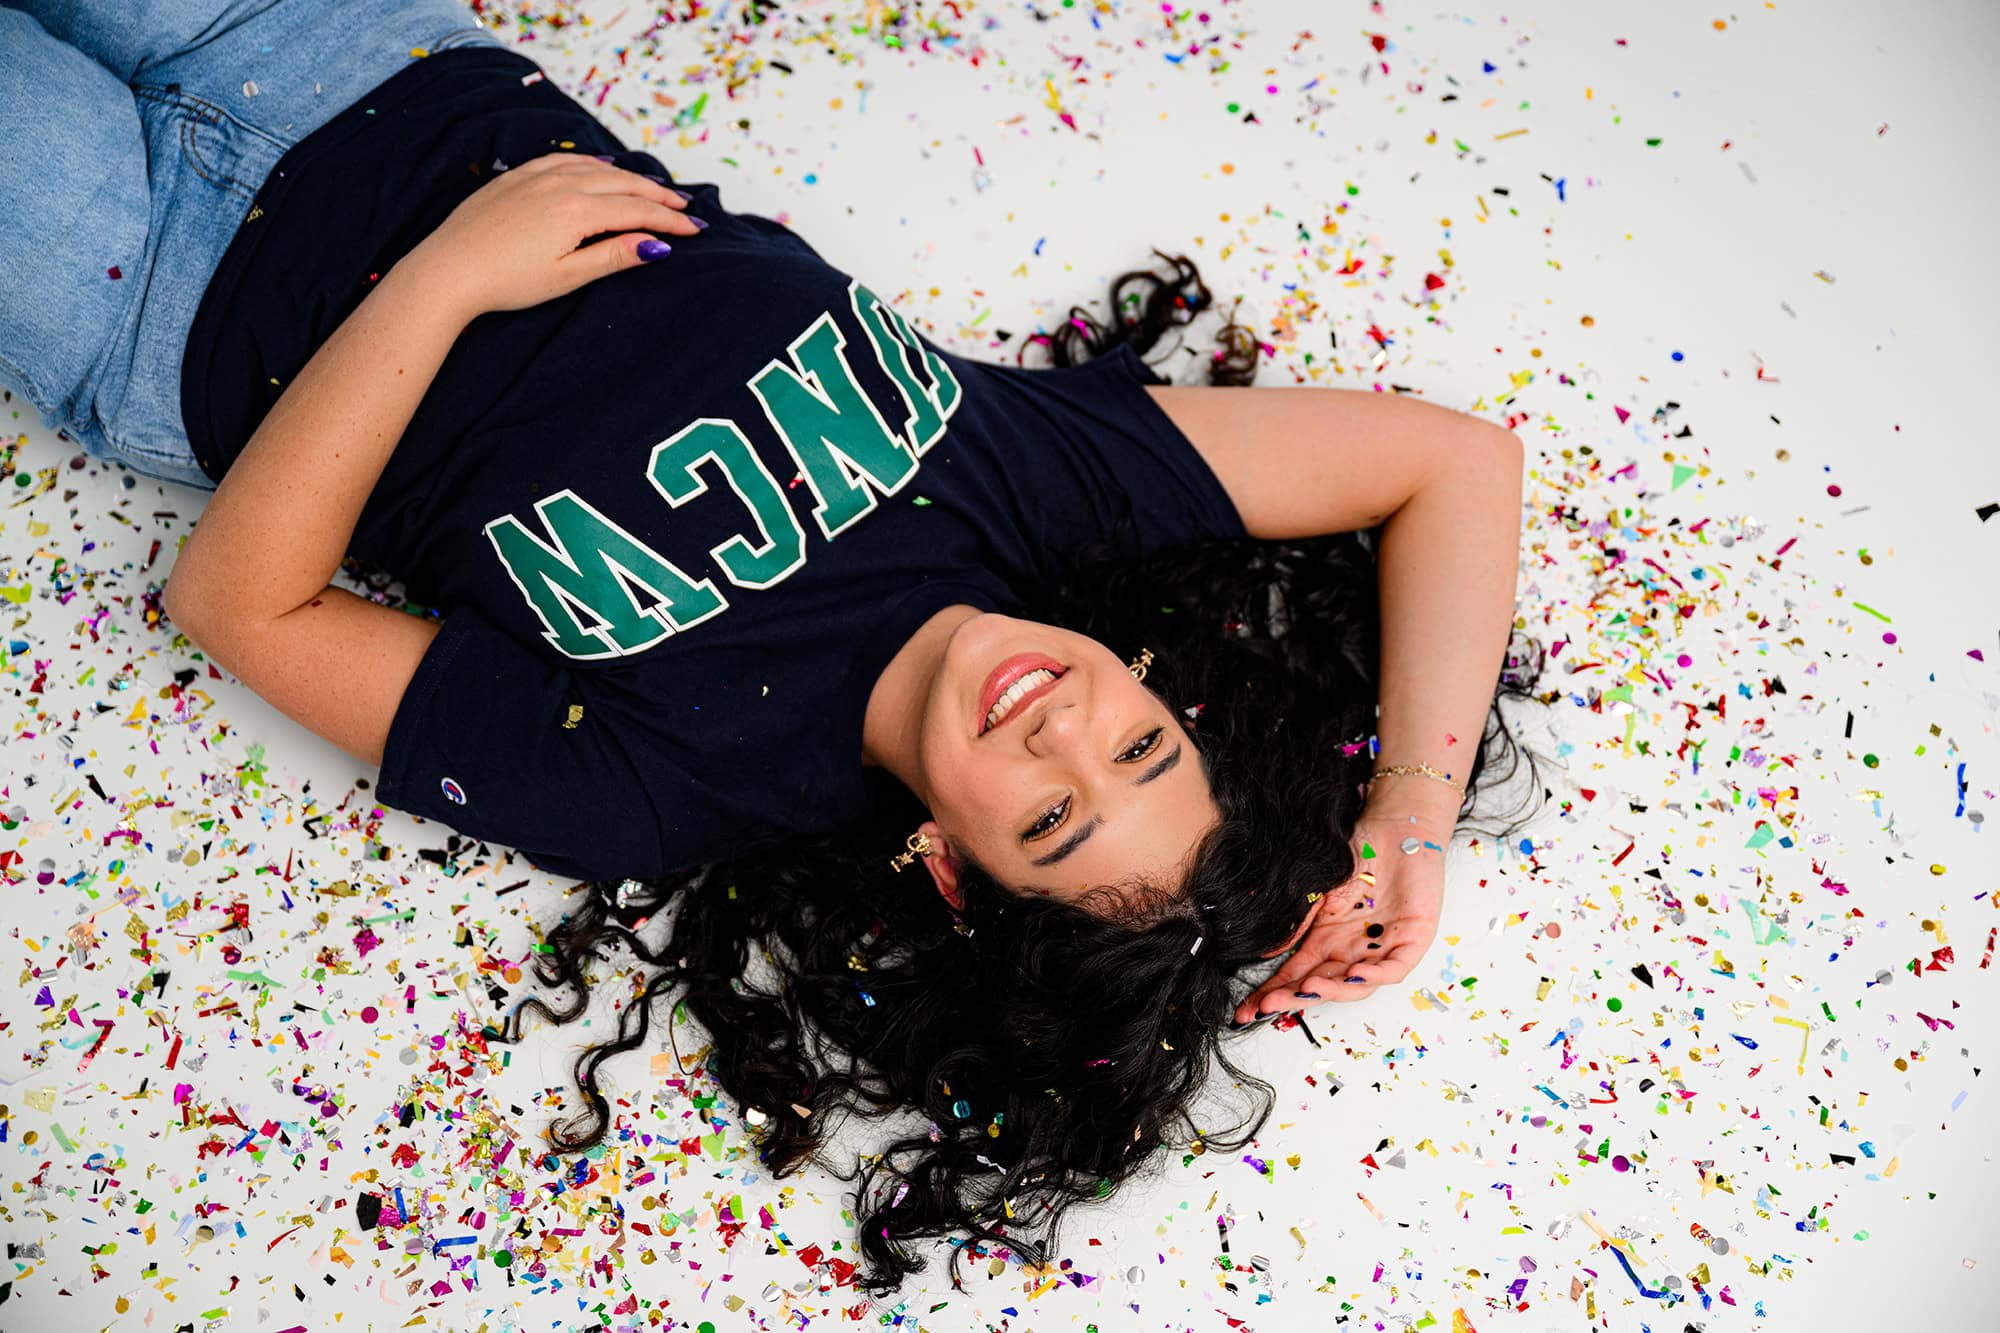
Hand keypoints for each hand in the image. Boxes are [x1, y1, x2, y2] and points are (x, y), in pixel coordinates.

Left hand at [397, 152, 701, 320]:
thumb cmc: (506, 281)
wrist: (449, 270)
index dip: (669, 221)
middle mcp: (561, 184)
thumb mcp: (567, 276)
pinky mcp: (517, 176)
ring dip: (629, 177)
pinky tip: (601, 166)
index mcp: (577, 210)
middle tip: (684, 207)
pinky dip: (592, 162)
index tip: (694, 230)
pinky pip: (566, 158)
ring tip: (651, 188)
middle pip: (623, 184)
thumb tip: (655, 245)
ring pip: (596, 167)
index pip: (637, 211)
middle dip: (658, 196)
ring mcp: (537, 175)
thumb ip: (613, 256)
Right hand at [1232, 803, 1451, 1022]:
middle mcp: (1352, 948)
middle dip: (1294, 997)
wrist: (1398, 826)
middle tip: (1268, 1006)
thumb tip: (1266, 950)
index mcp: (1327, 938)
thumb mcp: (1317, 887)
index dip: (1274, 992)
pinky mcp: (1412, 940)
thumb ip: (1297, 920)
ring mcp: (1381, 947)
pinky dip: (1374, 975)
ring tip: (1308, 989)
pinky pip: (1393, 967)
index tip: (1246, 1010)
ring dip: (1332, 990)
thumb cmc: (1360, 850)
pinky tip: (1354, 974)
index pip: (1297, 973)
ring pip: (1356, 984)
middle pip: (1321, 983)